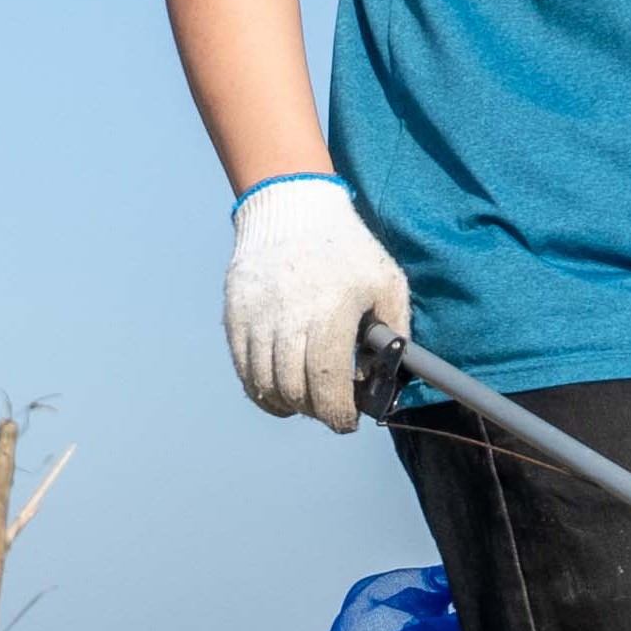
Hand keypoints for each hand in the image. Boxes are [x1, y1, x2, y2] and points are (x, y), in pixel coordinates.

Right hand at [223, 178, 409, 432]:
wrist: (293, 209)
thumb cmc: (348, 250)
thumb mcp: (387, 282)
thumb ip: (396, 331)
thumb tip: (385, 378)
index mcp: (331, 312)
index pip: (327, 383)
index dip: (338, 412)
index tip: (347, 421)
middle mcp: (288, 317)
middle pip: (294, 390)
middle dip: (315, 410)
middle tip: (329, 410)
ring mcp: (256, 317)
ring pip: (265, 384)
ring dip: (288, 404)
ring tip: (304, 401)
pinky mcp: (235, 316)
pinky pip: (243, 369)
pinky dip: (260, 389)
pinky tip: (278, 389)